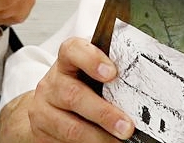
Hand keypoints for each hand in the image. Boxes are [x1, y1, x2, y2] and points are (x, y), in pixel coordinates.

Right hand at [0, 37, 134, 142]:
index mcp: (67, 60)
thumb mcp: (90, 70)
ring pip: (69, 126)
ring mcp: (43, 108)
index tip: (112, 73)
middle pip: (74, 95)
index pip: (73, 50)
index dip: (91, 59)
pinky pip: (63, 142)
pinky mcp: (40, 131)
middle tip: (127, 126)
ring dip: (97, 137)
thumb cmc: (79, 81)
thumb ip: (109, 70)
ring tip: (118, 140)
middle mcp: (52, 82)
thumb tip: (143, 79)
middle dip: (104, 113)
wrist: (47, 103)